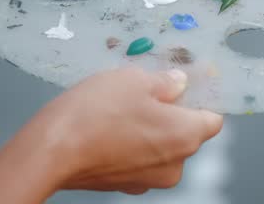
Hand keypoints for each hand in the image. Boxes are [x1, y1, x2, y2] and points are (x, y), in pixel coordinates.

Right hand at [0, 67, 222, 203]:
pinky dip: (130, 143)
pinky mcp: (124, 185)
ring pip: (160, 146)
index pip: (212, 118)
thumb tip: (178, 83)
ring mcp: (149, 180)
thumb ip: (165, 81)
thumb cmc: (94, 113)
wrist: (50, 151)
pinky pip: (138, 158)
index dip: (200, 98)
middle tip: (145, 88)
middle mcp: (174, 165)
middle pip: (185, 133)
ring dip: (148, 127)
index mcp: (186, 136)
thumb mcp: (134, 79)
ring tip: (121, 106)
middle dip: (170, 111)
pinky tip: (108, 126)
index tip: (186, 83)